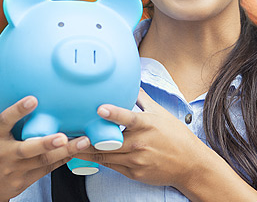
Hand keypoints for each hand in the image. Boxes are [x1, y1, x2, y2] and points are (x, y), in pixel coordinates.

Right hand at [0, 67, 89, 201]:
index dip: (18, 111)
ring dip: (65, 151)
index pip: (4, 121)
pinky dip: (65, 158)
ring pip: (44, 160)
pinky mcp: (27, 179)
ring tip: (84, 141)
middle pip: (26, 149)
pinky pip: (49, 168)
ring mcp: (17, 168)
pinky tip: (82, 149)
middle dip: (45, 143)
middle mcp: (5, 153)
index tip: (33, 99)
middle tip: (63, 135)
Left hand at [74, 88, 205, 188]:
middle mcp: (140, 143)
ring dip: (86, 151)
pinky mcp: (134, 173)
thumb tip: (132, 83)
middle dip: (87, 138)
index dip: (114, 113)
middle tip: (68, 132)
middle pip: (108, 142)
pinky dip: (98, 160)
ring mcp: (136, 160)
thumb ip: (143, 99)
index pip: (128, 118)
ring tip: (68, 145)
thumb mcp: (161, 113)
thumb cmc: (176, 136)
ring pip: (105, 156)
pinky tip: (85, 155)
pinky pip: (111, 166)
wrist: (189, 164)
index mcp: (147, 125)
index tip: (100, 108)